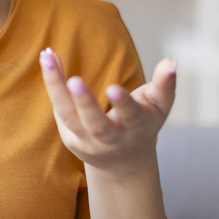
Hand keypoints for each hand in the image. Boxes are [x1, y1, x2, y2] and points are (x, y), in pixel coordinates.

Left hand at [39, 49, 176, 175]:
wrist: (122, 161)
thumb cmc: (143, 123)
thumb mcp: (159, 106)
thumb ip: (165, 84)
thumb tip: (171, 61)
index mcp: (134, 128)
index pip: (130, 117)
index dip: (123, 104)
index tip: (113, 88)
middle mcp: (109, 138)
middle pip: (95, 124)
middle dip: (85, 103)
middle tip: (74, 80)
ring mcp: (86, 140)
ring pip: (68, 116)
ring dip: (56, 87)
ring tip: (47, 58)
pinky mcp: (69, 137)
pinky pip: (59, 108)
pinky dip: (52, 84)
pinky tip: (49, 58)